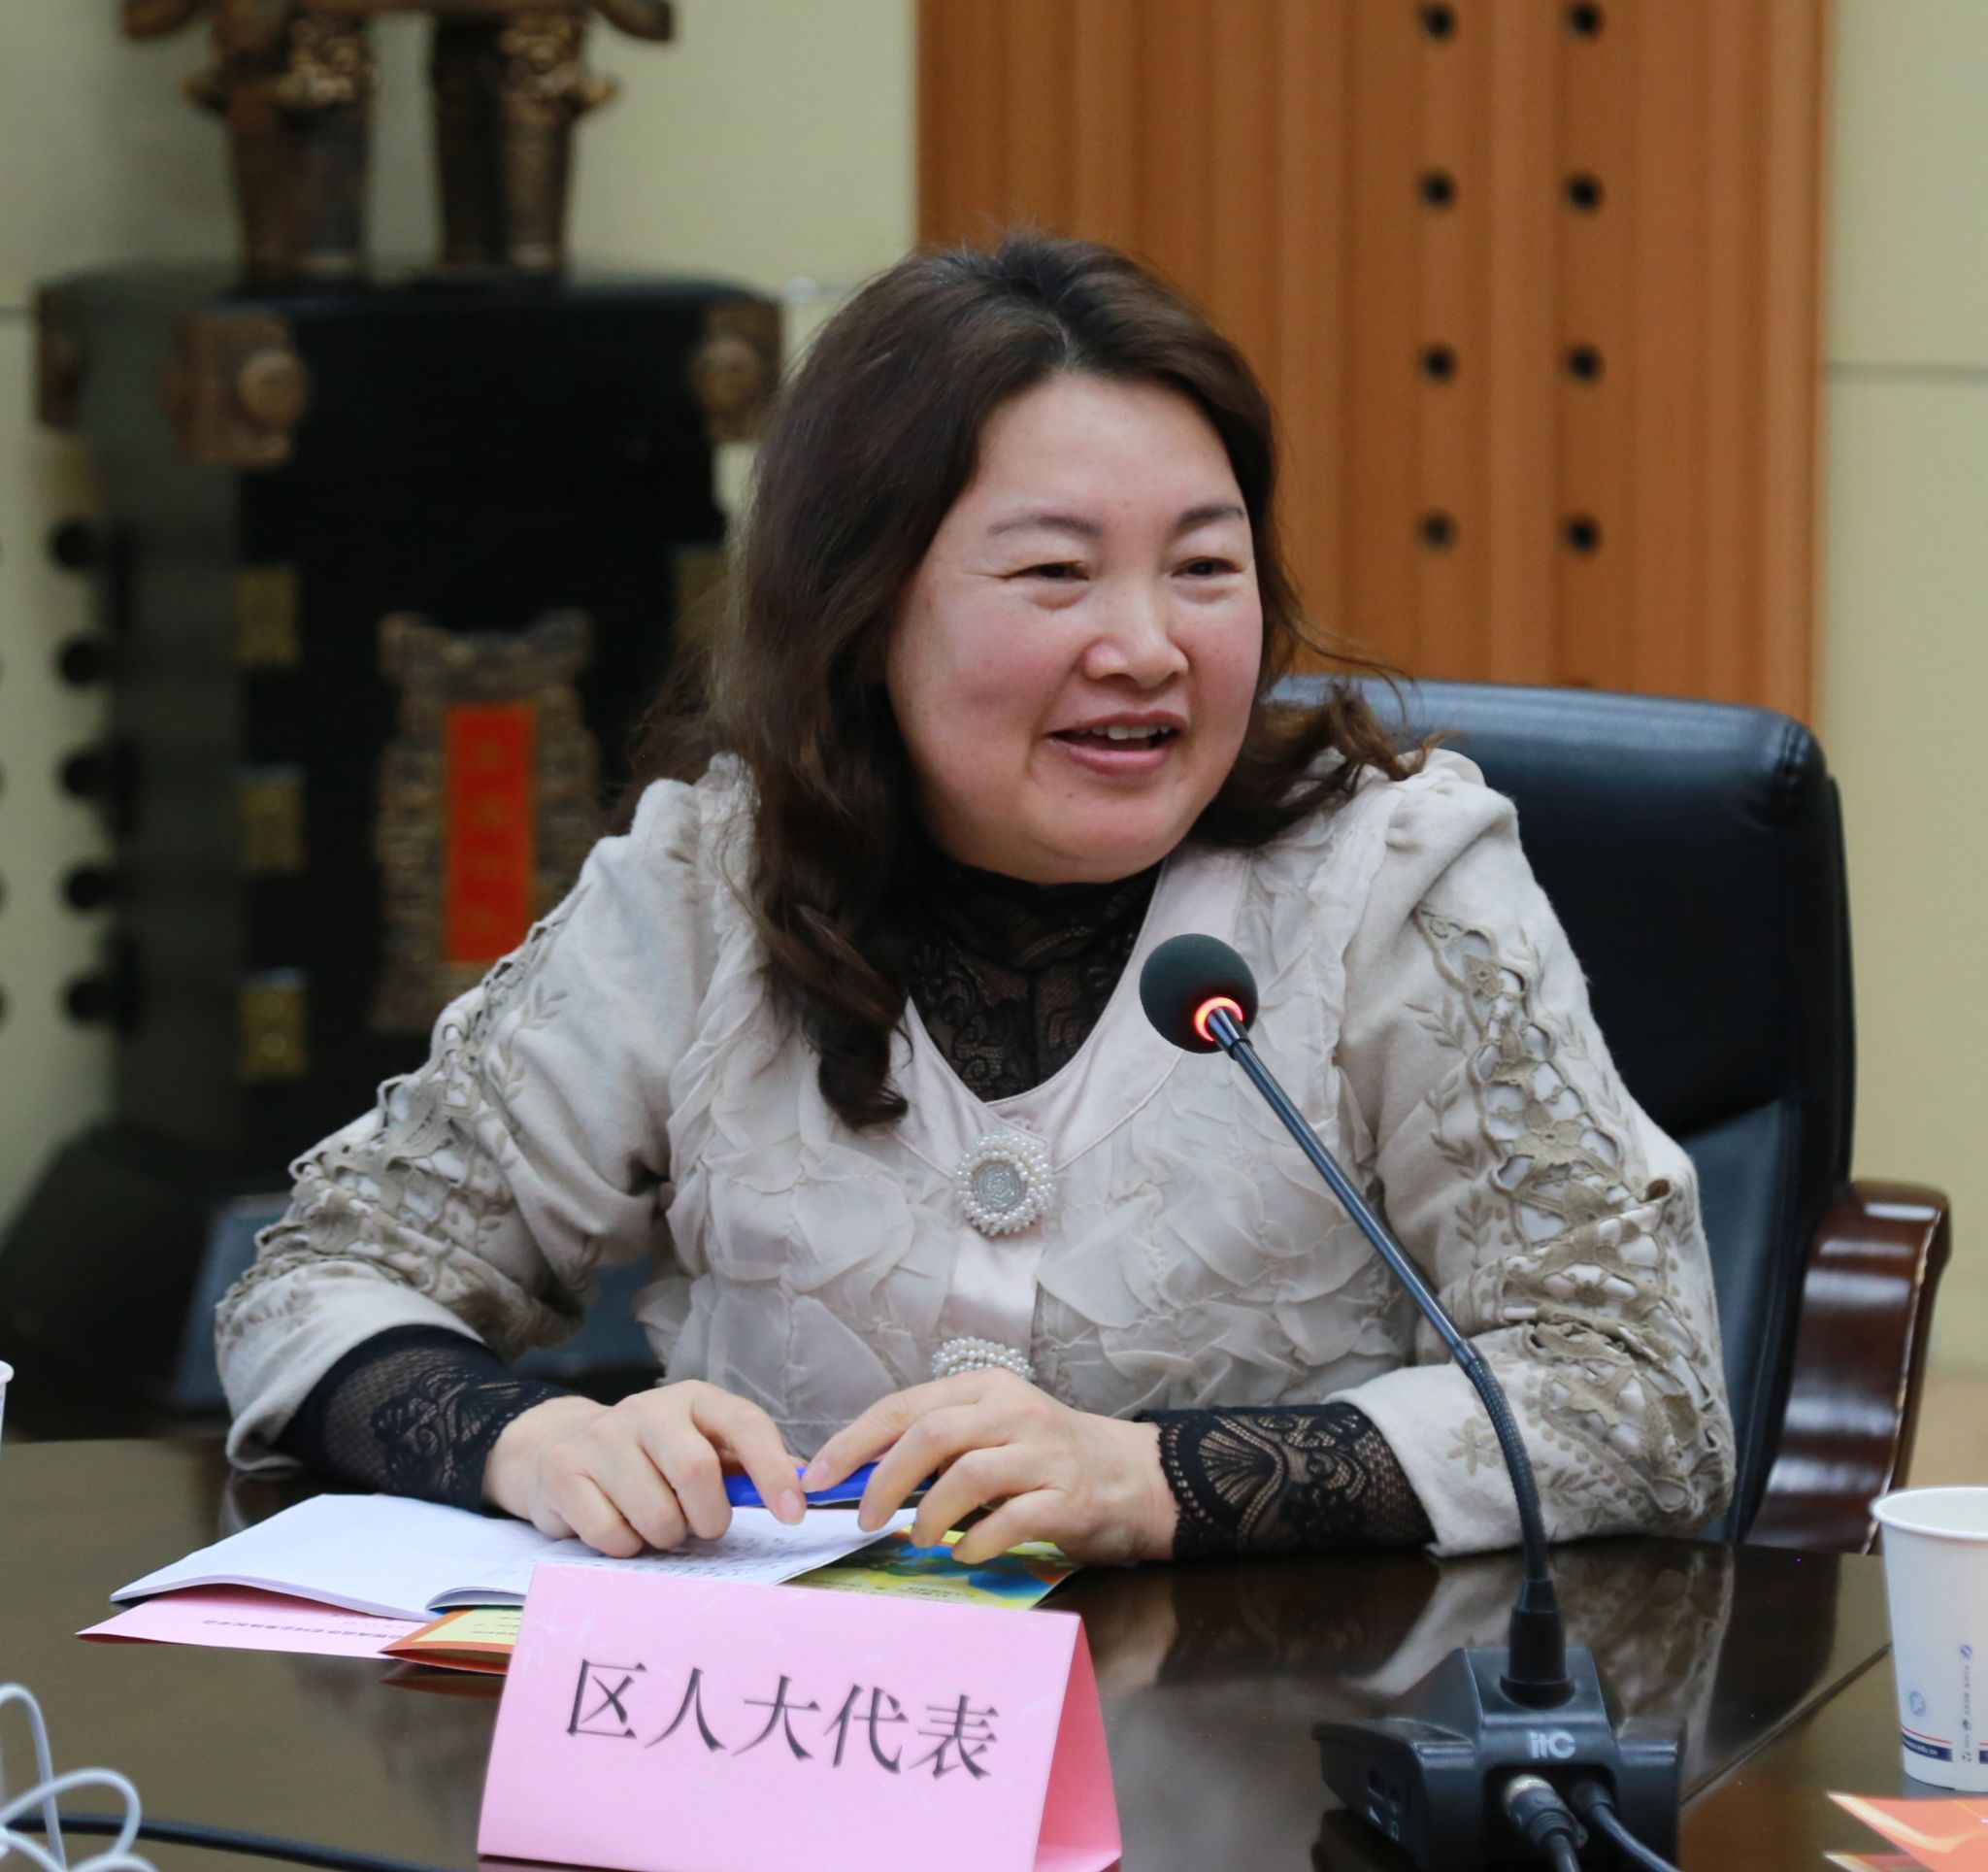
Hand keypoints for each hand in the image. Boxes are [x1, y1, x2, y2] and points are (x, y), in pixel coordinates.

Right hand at [483, 1382, 805, 1556]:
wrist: (560, 1448)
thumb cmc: (651, 1457)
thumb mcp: (701, 1446)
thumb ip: (747, 1464)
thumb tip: (805, 1485)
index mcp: (694, 1400)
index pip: (745, 1424)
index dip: (773, 1470)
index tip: (793, 1514)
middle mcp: (647, 1409)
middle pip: (697, 1471)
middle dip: (709, 1518)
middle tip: (702, 1528)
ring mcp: (602, 1437)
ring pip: (655, 1513)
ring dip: (666, 1538)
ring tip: (656, 1525)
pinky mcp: (565, 1471)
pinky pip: (612, 1534)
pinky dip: (626, 1547)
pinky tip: (620, 1527)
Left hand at [801, 1370, 1177, 1565]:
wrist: (1135, 1477)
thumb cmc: (1050, 1457)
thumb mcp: (995, 1431)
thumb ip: (940, 1444)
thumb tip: (863, 1475)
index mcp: (986, 1389)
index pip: (905, 1406)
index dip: (855, 1441)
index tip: (817, 1475)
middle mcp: (1014, 1413)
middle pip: (931, 1435)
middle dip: (885, 1479)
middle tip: (866, 1518)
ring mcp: (1044, 1454)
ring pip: (967, 1476)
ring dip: (929, 1517)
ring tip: (920, 1541)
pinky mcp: (1067, 1498)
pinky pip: (1008, 1521)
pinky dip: (975, 1543)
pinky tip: (964, 1554)